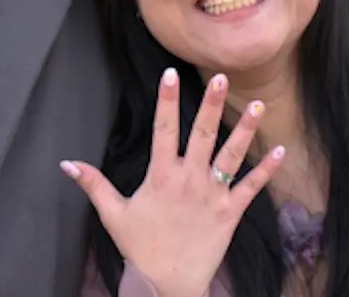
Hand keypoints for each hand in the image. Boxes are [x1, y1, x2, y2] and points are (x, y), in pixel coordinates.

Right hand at [63, 68, 284, 296]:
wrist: (167, 286)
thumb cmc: (140, 248)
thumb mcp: (113, 214)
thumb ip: (93, 184)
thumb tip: (67, 163)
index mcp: (161, 177)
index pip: (163, 130)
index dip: (167, 100)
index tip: (171, 74)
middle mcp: (189, 180)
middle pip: (202, 134)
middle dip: (212, 104)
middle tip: (221, 76)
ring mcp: (212, 195)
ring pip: (232, 155)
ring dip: (246, 130)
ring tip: (258, 105)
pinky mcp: (230, 213)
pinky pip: (251, 187)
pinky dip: (267, 170)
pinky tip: (281, 151)